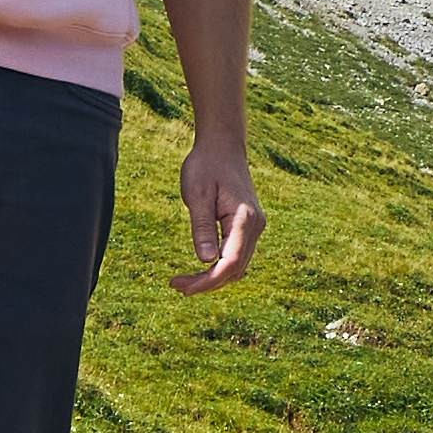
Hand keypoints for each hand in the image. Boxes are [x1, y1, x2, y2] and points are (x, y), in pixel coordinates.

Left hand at [173, 130, 262, 291]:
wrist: (223, 146)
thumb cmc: (206, 165)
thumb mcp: (197, 195)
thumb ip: (202, 228)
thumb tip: (205, 261)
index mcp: (245, 219)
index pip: (230, 263)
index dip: (207, 281)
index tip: (181, 286)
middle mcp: (256, 226)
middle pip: (235, 269)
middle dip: (207, 283)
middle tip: (176, 285)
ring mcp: (255, 227)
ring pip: (238, 266)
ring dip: (214, 278)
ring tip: (184, 281)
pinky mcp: (250, 227)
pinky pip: (238, 255)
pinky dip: (220, 267)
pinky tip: (201, 268)